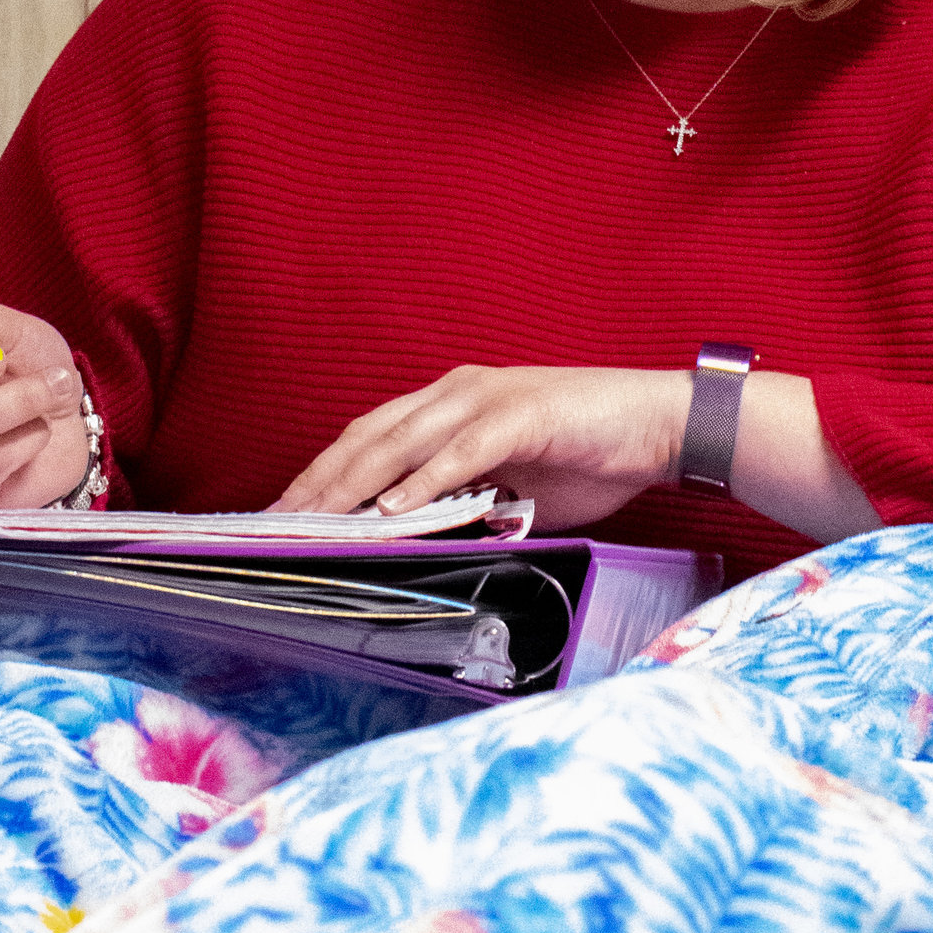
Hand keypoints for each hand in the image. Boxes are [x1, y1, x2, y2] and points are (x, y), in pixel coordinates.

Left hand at [273, 365, 692, 531]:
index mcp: (447, 405)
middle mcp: (455, 392)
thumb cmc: (588, 457)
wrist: (660, 427)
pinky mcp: (521, 414)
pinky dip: (424, 479)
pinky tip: (393, 507)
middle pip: (365, 437)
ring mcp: (487, 399)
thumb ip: (458, 503)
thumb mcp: (507, 488)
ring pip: (400, 442)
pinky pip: (462, 449)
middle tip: (272, 525)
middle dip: (315, 484)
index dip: (320, 476)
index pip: (364, 439)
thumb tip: (407, 539)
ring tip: (312, 520)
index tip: (281, 516)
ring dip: (352, 485)